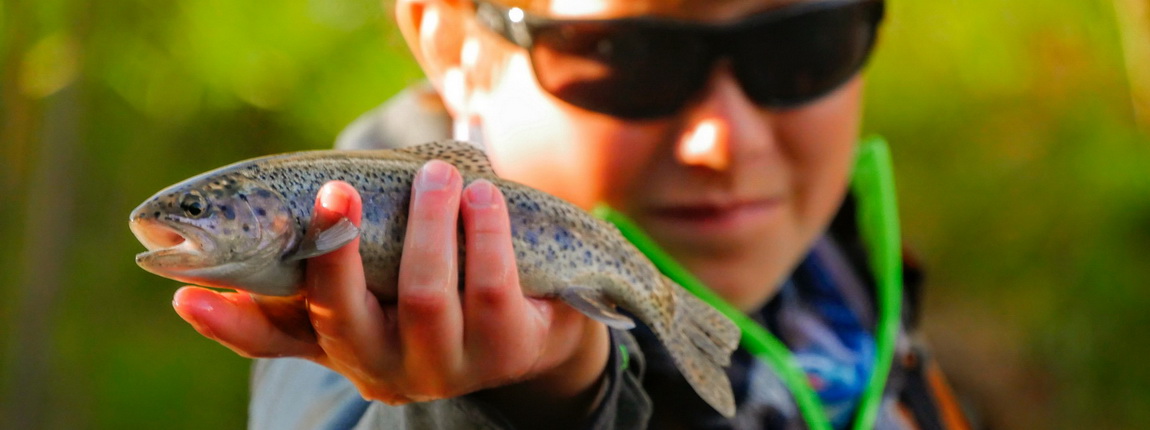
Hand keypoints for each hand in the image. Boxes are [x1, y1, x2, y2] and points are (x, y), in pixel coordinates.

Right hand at [171, 161, 609, 426]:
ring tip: (436, 174)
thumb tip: (247, 243)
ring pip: (425, 297)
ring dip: (427, 225)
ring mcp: (448, 366)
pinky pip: (490, 289)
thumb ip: (324, 271)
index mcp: (344, 345)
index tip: (187, 294)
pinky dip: (484, 233)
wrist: (535, 324)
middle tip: (334, 187)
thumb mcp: (377, 286)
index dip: (231, 322)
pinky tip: (482, 195)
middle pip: (343, 317)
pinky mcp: (508, 350)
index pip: (275, 341)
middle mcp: (386, 367)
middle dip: (335, 251)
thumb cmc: (439, 288)